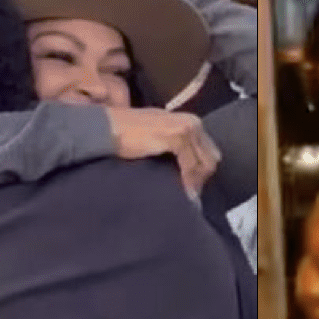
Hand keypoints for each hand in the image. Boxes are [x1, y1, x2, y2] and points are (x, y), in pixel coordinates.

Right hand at [105, 108, 219, 197]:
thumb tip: (187, 171)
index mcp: (190, 121)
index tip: (193, 188)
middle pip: (210, 157)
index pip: (208, 151)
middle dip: (201, 178)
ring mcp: (186, 128)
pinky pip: (189, 164)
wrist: (108, 127)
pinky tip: (182, 191)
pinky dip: (187, 179)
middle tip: (191, 196)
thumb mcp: (158, 137)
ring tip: (187, 198)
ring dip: (195, 182)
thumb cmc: (127, 134)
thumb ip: (175, 147)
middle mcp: (192, 122)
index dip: (201, 171)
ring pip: (202, 162)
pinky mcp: (177, 136)